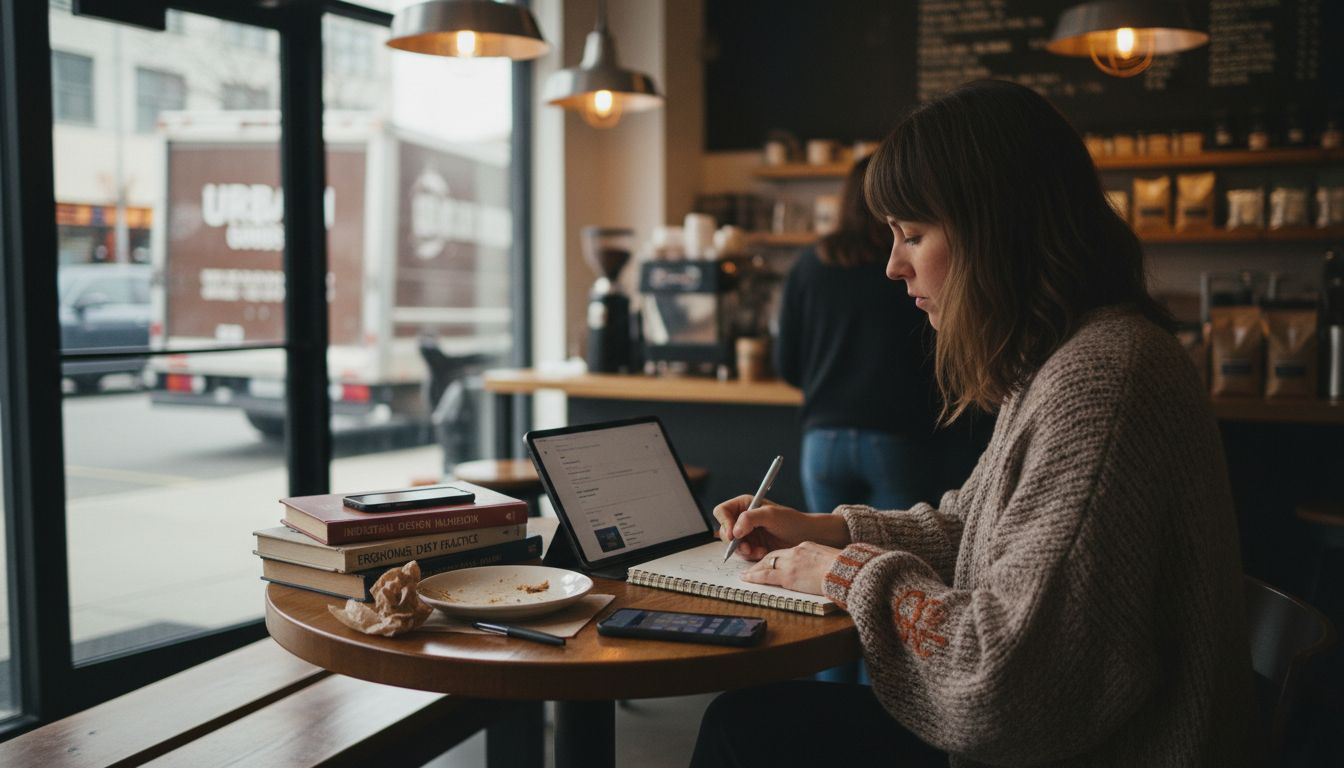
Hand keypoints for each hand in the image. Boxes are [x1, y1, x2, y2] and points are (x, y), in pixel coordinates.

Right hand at [712, 495, 849, 561]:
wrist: (805, 536)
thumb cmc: (792, 521)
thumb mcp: (771, 515)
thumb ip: (750, 518)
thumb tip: (734, 531)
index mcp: (744, 504)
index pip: (722, 511)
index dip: (725, 523)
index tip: (733, 534)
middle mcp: (742, 518)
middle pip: (724, 530)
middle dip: (734, 541)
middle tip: (747, 547)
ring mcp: (746, 533)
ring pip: (732, 544)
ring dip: (743, 550)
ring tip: (758, 551)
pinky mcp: (752, 545)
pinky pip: (742, 553)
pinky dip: (750, 555)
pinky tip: (762, 553)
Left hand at [741, 542, 841, 595]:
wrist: (844, 572)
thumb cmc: (843, 569)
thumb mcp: (830, 558)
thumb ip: (819, 561)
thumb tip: (820, 569)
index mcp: (806, 547)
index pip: (786, 552)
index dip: (776, 557)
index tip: (771, 561)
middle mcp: (796, 552)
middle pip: (773, 556)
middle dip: (761, 562)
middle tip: (752, 568)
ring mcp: (791, 564)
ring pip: (766, 564)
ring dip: (754, 570)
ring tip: (746, 575)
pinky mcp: (788, 576)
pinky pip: (766, 576)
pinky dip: (754, 577)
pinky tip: (746, 578)